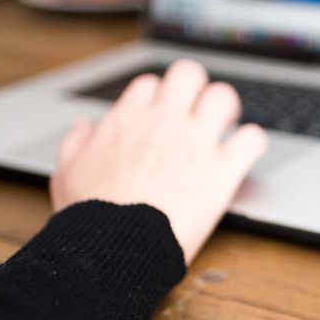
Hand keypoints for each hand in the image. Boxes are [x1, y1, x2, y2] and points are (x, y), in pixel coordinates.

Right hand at [49, 60, 267, 263]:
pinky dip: (252, 142)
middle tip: (197, 111)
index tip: (159, 116)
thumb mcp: (66, 172)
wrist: (115, 245)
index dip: (157, 98)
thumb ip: (76, 143)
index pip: (150, 84)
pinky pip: (253, 139)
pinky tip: (244, 153)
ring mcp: (197, 143)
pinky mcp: (223, 171)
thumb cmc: (90, 215)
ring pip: (224, 96)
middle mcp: (165, 122)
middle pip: (189, 73)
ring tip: (224, 126)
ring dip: (226, 108)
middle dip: (195, 88)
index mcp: (128, 120)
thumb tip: (84, 127)